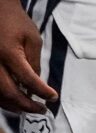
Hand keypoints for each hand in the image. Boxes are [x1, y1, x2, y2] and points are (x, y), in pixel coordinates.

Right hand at [0, 0, 54, 114]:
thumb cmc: (16, 23)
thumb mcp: (33, 39)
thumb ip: (34, 62)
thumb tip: (36, 85)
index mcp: (9, 53)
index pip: (27, 79)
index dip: (41, 91)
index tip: (53, 98)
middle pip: (8, 92)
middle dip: (26, 105)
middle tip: (42, 110)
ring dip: (13, 105)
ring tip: (29, 109)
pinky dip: (2, 98)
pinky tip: (15, 101)